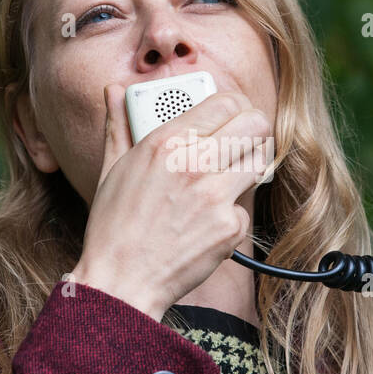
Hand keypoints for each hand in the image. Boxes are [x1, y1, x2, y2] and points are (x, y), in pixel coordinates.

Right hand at [68, 84, 271, 319]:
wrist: (121, 282)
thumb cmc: (113, 227)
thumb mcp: (112, 168)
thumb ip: (119, 124)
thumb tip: (114, 91)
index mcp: (165, 142)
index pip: (226, 101)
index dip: (235, 106)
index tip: (232, 116)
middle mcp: (193, 163)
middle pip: (255, 124)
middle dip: (253, 130)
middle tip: (243, 141)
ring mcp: (214, 196)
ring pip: (260, 162)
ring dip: (248, 168)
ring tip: (228, 178)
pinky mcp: (229, 227)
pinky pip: (245, 208)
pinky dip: (230, 216)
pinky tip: (207, 224)